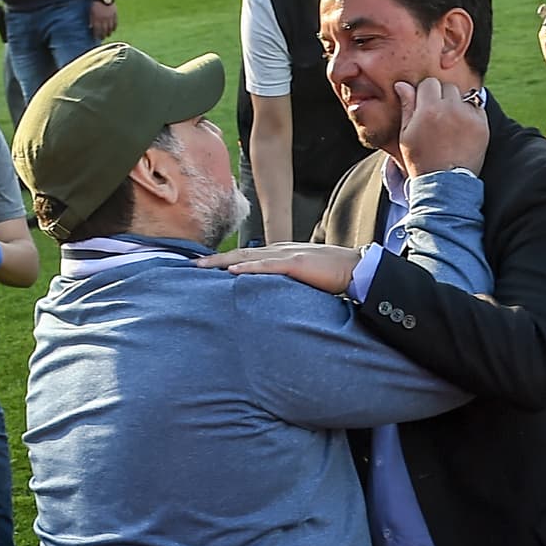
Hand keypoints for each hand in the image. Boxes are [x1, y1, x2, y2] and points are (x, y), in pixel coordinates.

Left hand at [90, 0, 116, 40]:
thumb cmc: (95, 4)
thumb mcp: (91, 11)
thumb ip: (91, 20)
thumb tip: (90, 27)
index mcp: (97, 18)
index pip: (97, 30)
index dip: (97, 35)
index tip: (96, 38)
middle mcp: (104, 19)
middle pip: (104, 30)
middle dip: (103, 35)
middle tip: (102, 38)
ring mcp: (110, 17)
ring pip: (110, 28)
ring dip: (109, 32)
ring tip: (108, 35)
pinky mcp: (115, 14)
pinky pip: (115, 23)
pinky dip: (114, 27)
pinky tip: (113, 30)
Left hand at [195, 243, 363, 294]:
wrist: (354, 268)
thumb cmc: (331, 275)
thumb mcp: (302, 278)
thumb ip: (284, 282)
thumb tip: (270, 295)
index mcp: (279, 254)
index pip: (246, 256)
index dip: (223, 261)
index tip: (204, 267)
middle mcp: (278, 251)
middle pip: (240, 253)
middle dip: (214, 260)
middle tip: (191, 266)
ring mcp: (286, 255)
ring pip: (247, 257)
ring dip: (223, 262)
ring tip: (202, 267)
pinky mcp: (296, 264)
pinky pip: (268, 266)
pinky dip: (249, 268)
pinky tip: (233, 271)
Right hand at [393, 77, 487, 175]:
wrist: (445, 184)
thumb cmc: (421, 160)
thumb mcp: (406, 134)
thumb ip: (407, 107)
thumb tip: (402, 85)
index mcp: (428, 109)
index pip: (429, 83)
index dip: (425, 94)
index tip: (424, 107)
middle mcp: (451, 109)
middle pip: (447, 87)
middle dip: (441, 97)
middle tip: (437, 117)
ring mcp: (469, 117)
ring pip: (463, 96)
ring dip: (456, 104)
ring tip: (450, 123)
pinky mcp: (482, 125)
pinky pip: (476, 107)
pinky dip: (469, 114)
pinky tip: (461, 129)